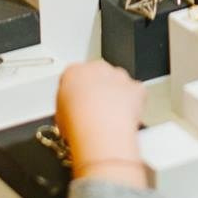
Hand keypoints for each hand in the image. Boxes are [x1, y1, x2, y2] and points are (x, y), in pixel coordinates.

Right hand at [54, 62, 146, 186]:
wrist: (98, 129)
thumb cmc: (78, 123)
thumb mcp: (60, 116)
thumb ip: (68, 107)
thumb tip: (71, 115)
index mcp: (73, 72)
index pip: (75, 77)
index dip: (78, 94)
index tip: (79, 106)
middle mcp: (97, 68)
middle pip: (99, 76)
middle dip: (99, 91)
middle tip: (96, 113)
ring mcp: (118, 76)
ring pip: (119, 83)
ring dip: (117, 96)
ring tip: (111, 119)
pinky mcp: (136, 86)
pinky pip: (137, 93)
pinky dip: (134, 103)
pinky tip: (126, 117)